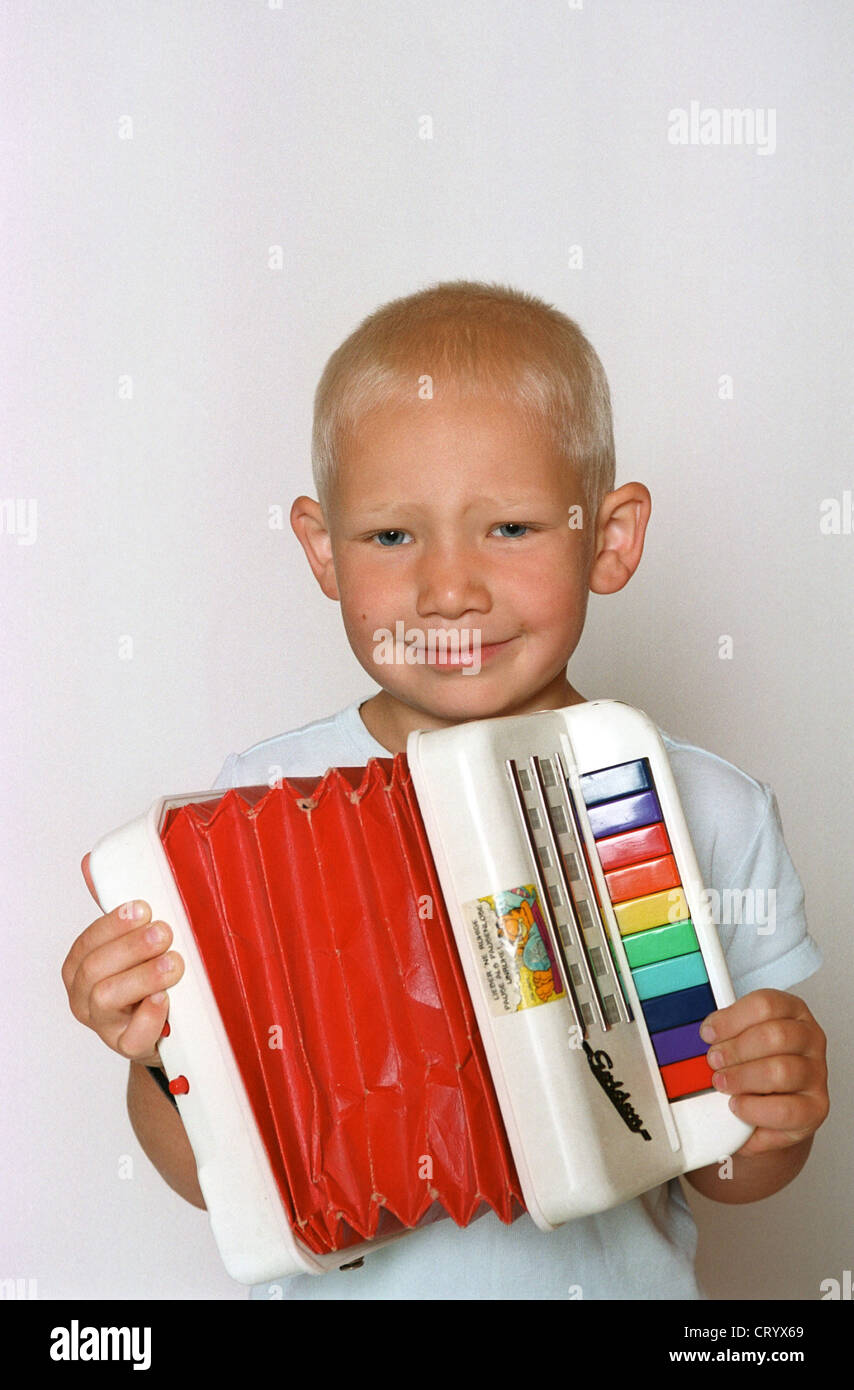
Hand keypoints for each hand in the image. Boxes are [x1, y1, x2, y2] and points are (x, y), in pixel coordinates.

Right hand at [62, 854, 184, 1067]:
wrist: (166, 1027)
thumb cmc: (146, 977)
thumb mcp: (132, 941)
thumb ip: (115, 907)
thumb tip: (91, 862)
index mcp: (81, 966)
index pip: (88, 941)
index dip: (113, 924)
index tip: (143, 908)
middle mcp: (85, 996)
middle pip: (95, 969)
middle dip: (131, 947)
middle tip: (165, 933)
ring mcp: (104, 1025)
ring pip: (106, 998)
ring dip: (142, 976)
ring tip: (174, 963)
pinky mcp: (128, 1047)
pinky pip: (131, 1037)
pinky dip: (149, 1017)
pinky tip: (165, 1000)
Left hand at [700, 989, 828, 1157]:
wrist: (771, 1109)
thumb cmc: (755, 1065)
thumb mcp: (741, 1039)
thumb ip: (727, 1032)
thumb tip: (705, 1035)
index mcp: (792, 1011)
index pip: (766, 1004)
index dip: (732, 1019)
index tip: (708, 1034)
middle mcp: (810, 1038)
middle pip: (776, 1036)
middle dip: (736, 1050)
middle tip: (713, 1061)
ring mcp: (816, 1073)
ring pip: (781, 1071)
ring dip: (742, 1078)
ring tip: (722, 1083)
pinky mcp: (815, 1108)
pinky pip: (785, 1109)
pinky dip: (754, 1108)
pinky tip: (738, 1105)